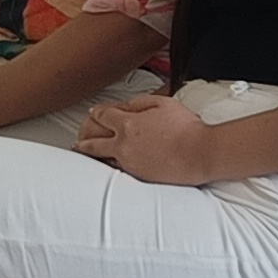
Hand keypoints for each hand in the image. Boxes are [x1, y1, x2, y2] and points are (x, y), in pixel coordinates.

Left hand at [77, 93, 214, 187]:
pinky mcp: (137, 176)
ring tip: (85, 155)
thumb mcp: (163, 103)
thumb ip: (140, 102)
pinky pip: (116, 169)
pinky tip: (107, 165)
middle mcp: (122, 144)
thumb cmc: (186, 127)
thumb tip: (126, 105)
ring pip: (102, 158)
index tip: (94, 112)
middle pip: (93, 141)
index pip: (103, 115)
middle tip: (78, 141)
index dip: (97, 112)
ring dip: (92, 155)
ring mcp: (128, 162)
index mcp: (128, 123)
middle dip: (84, 139)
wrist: (198, 153)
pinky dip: (109, 165)